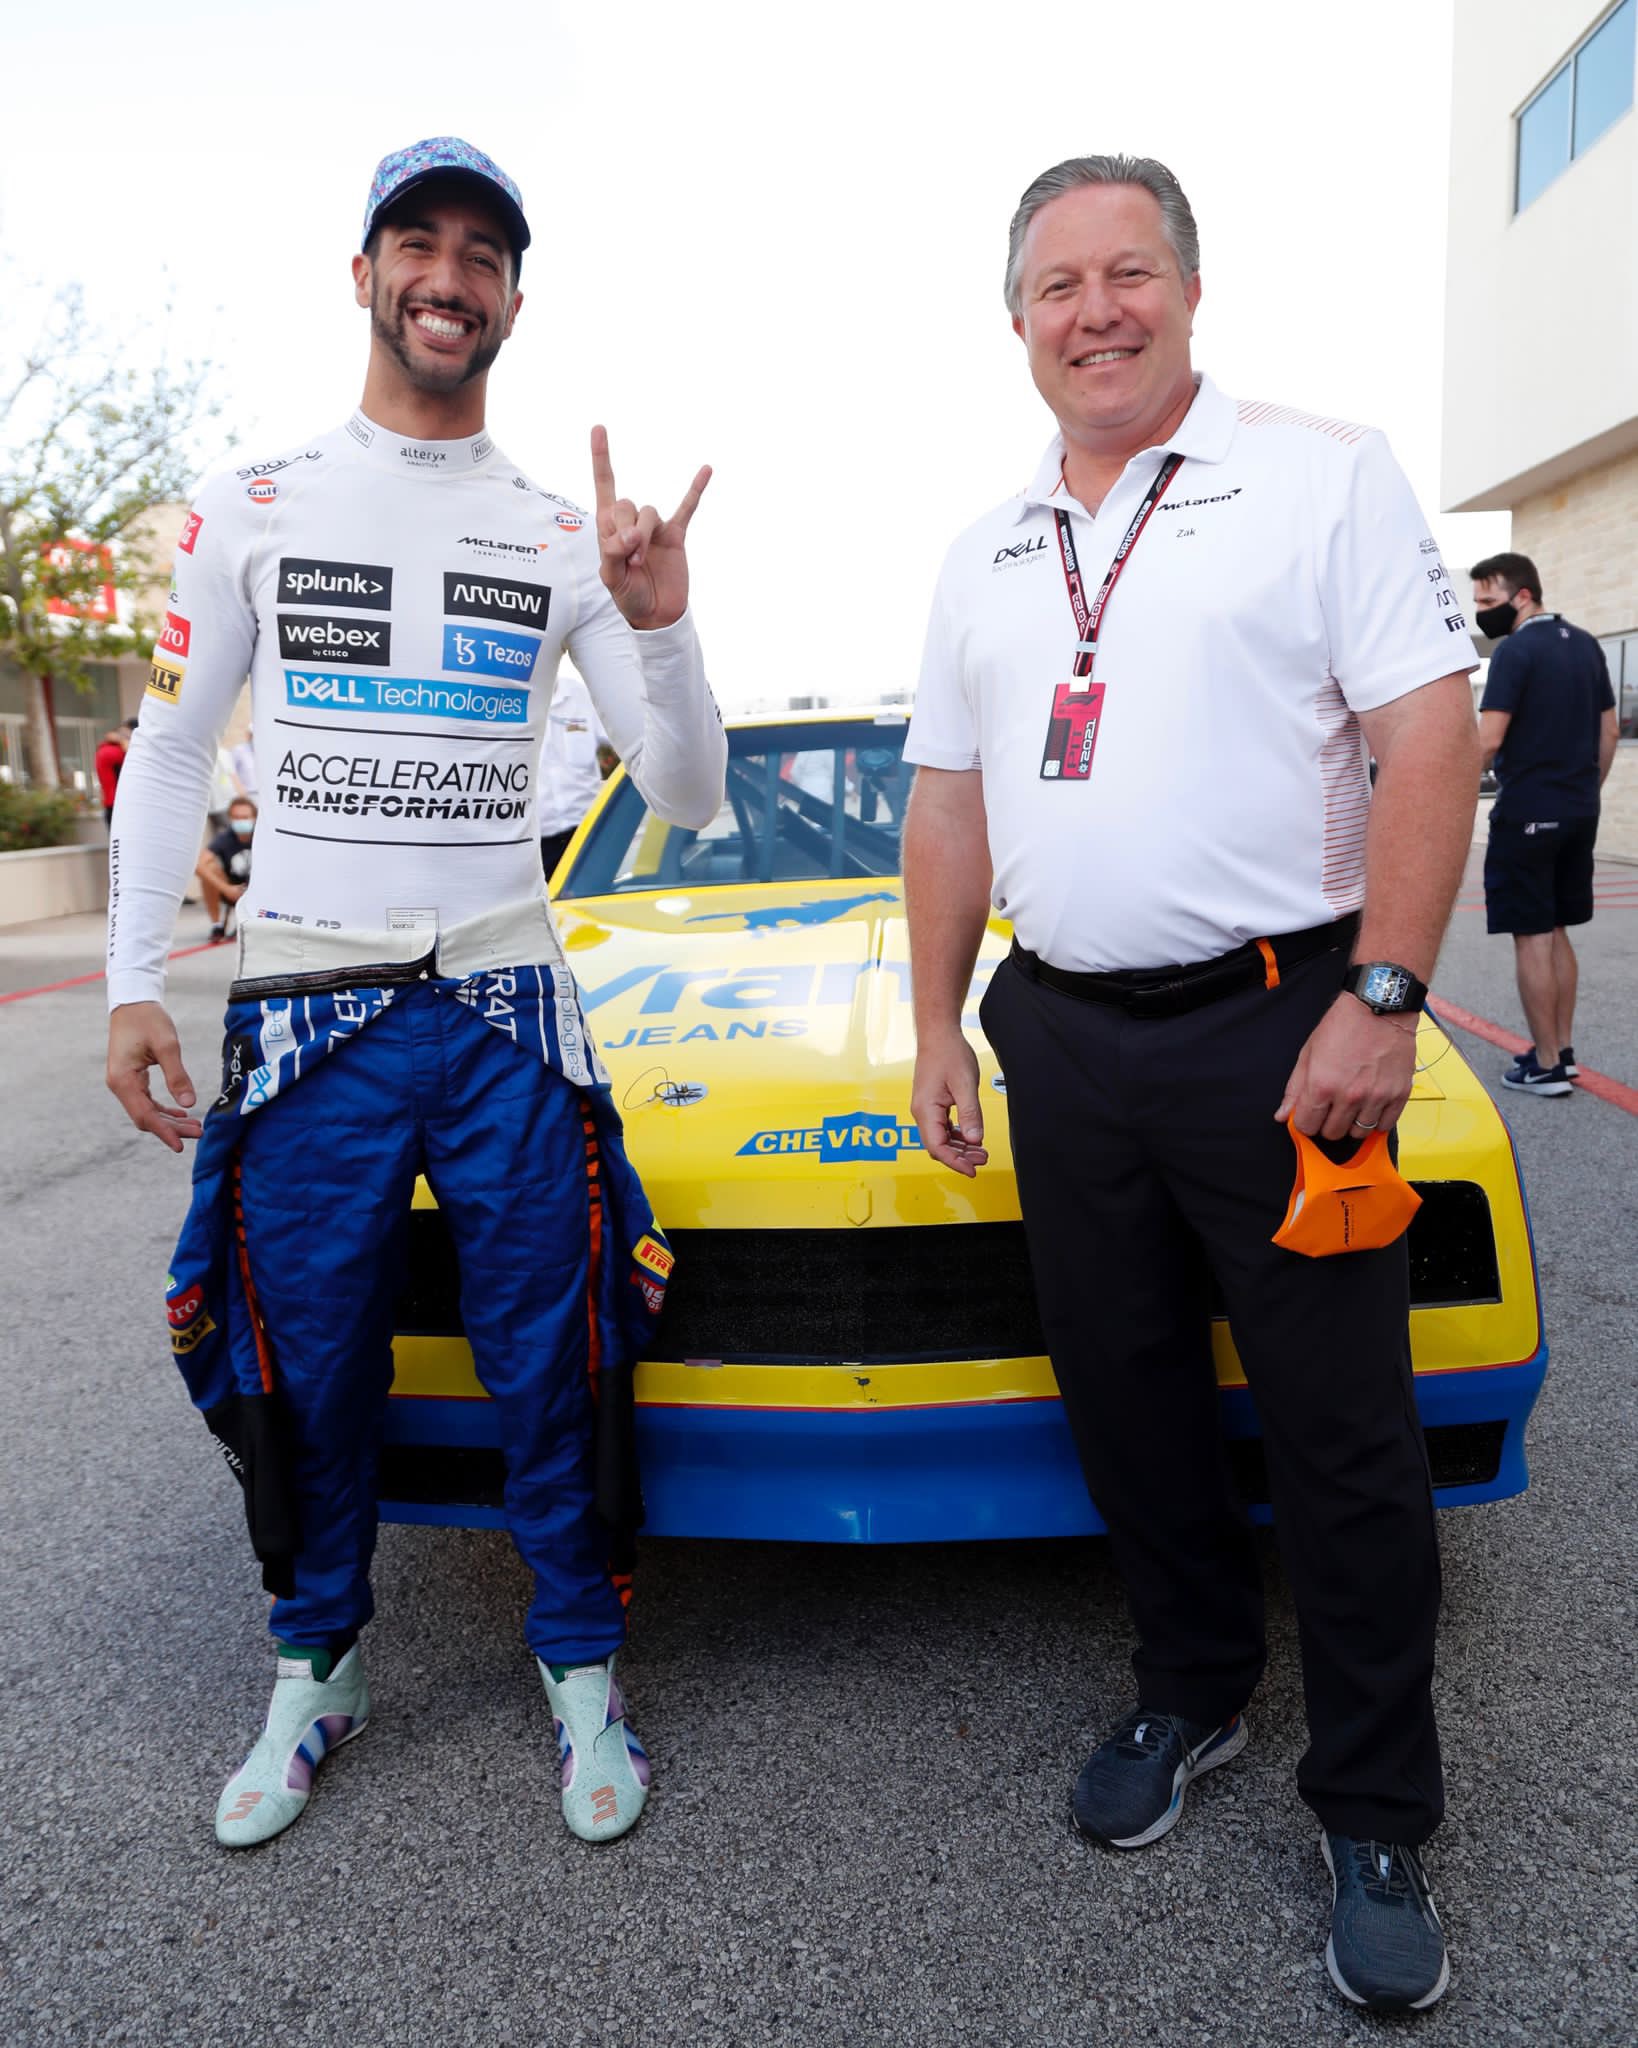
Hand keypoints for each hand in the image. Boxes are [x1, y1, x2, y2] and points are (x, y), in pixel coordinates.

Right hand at [107, 1001, 201, 1151]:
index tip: (181, 1145)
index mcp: (123, 1080)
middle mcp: (119, 1085)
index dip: (164, 1132)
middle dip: (172, 1128)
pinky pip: (147, 1101)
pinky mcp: (131, 1078)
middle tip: (199, 1133)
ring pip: (147, 1111)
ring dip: (170, 1120)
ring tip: (195, 1126)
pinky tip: (182, 1112)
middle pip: (146, 1117)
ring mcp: (124, 1082)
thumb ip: (177, 1076)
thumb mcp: (167, 1046)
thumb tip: (190, 1103)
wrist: (133, 1002)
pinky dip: (164, 1109)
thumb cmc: (148, 1020)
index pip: (144, 1115)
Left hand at [591, 423, 709, 630]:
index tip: (599, 429)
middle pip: (628, 504)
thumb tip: (628, 535)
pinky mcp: (676, 535)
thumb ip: (613, 553)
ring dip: (644, 536)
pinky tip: (706, 469)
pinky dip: (695, 489)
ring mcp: (655, 528)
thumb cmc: (629, 597)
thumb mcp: (612, 580)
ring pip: (649, 512)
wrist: (656, 615)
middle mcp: (631, 522)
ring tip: (641, 562)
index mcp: (609, 527)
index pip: (604, 485)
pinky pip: (687, 507)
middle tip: (630, 560)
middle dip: (628, 530)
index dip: (601, 458)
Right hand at [911, 1029, 989, 1177]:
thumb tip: (975, 1139)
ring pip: (941, 1138)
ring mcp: (926, 1108)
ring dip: (960, 1147)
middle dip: (960, 1157)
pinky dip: (957, 1136)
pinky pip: (942, 1127)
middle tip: (983, 1159)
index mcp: (926, 1109)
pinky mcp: (932, 1104)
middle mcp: (922, 1112)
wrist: (938, 1034)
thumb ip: (970, 1113)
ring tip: (981, 1151)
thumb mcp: (965, 1084)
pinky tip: (971, 1137)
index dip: (955, 1162)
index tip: (972, 1170)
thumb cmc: (948, 1053)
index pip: (937, 1147)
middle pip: (938, 1146)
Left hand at [1276, 993, 1418, 1142]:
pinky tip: (1371, 1106)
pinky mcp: (1399, 1094)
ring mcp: (1376, 1097)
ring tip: (1352, 1105)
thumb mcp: (1308, 1053)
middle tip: (1331, 1108)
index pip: (1307, 1126)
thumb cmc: (1343, 1026)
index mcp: (1322, 1085)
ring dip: (1352, 1124)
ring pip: (1359, 1132)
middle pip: (1332, 1133)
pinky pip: (1385, 1125)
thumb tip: (1282, 1115)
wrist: (1380, 1006)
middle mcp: (1349, 1096)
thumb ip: (1294, 1089)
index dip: (1305, 1122)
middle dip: (1327, 1124)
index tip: (1310, 1115)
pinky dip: (1376, 1120)